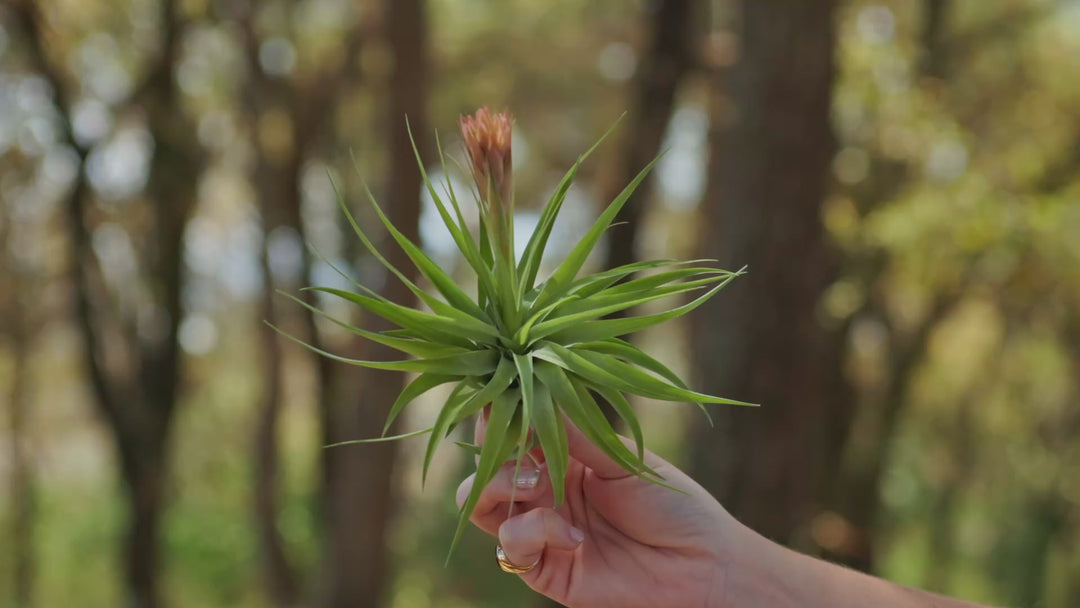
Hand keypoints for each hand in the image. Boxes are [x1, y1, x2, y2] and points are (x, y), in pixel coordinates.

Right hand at [456, 417, 743, 607]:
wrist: (702, 564)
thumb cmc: (671, 503)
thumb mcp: (622, 459)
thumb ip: (575, 432)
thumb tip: (535, 387)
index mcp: (563, 457)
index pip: (515, 430)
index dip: (503, 414)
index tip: (503, 396)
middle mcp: (545, 491)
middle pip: (488, 465)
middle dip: (493, 448)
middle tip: (516, 441)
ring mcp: (542, 530)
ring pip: (482, 504)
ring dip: (500, 485)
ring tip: (535, 481)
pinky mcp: (545, 569)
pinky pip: (511, 547)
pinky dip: (534, 533)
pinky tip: (573, 535)